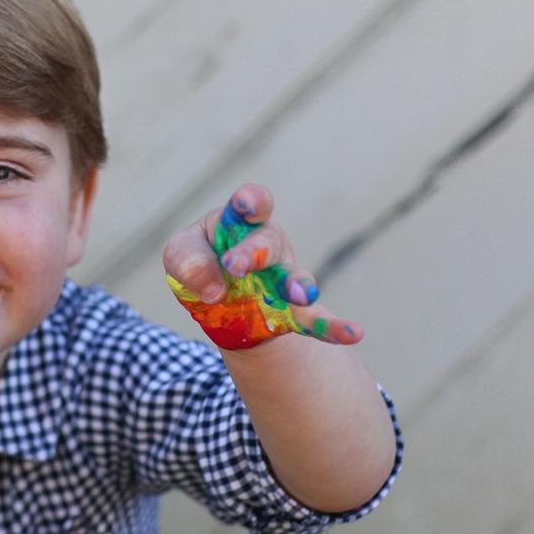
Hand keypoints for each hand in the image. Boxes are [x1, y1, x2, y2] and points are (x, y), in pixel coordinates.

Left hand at [163, 183, 362, 349]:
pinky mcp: (290, 312)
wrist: (217, 303)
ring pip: (294, 278)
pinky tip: (353, 332)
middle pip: (268, 242)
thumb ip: (187, 261)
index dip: (251, 200)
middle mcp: (267, 246)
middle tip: (235, 266)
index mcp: (239, 223)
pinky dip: (333, 327)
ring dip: (297, 285)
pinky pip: (315, 320)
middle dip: (253, 252)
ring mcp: (283, 279)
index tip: (246, 204)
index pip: (251, 203)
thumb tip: (212, 287)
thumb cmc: (200, 263)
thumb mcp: (180, 256)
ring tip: (300, 297)